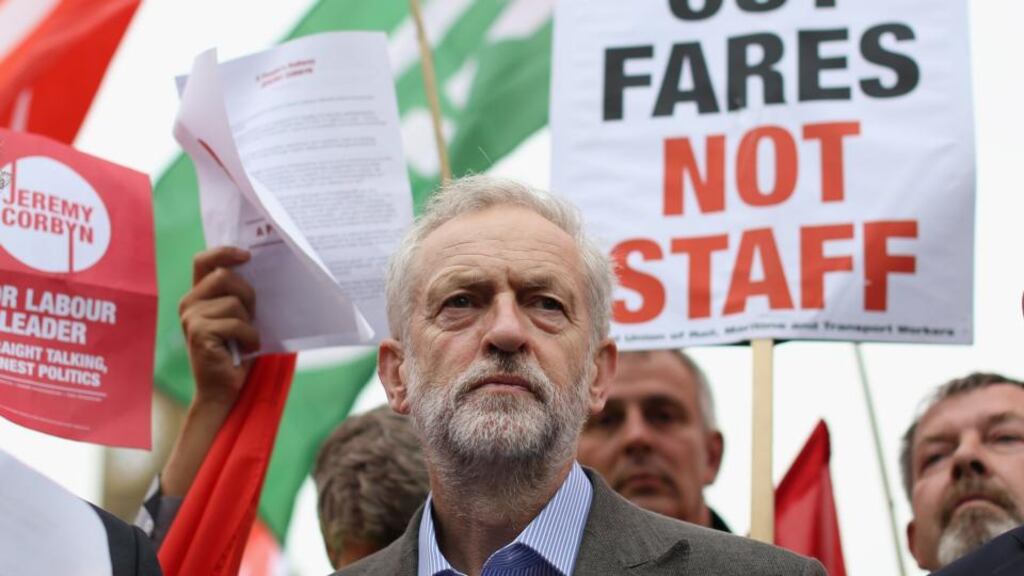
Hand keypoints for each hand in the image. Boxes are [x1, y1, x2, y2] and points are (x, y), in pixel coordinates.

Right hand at [178, 246, 258, 408]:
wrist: (223, 389)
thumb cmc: (236, 351)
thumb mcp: (237, 316)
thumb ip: (237, 294)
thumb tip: (257, 268)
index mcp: (197, 295)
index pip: (203, 260)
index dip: (224, 252)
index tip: (247, 255)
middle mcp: (189, 303)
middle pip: (225, 277)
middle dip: (247, 294)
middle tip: (252, 316)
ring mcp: (191, 317)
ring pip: (234, 302)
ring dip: (249, 322)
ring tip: (244, 339)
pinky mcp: (199, 332)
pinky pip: (237, 323)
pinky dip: (250, 337)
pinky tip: (245, 349)